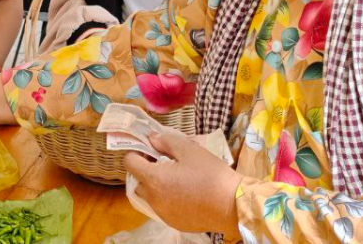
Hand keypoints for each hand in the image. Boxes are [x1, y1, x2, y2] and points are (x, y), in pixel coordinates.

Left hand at [124, 130, 241, 233]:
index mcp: (154, 179)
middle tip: (163, 164)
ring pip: (149, 197)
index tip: (149, 150)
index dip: (136, 153)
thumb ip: (167, 142)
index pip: (130, 163)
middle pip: (138, 182)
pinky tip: (184, 194)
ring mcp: (163, 213)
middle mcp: (154, 199)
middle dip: (145, 171)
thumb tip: (152, 139)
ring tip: (175, 180)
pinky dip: (167, 200)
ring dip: (155, 187)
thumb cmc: (211, 175)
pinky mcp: (174, 223)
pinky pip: (162, 208)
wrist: (232, 205)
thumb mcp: (190, 150)